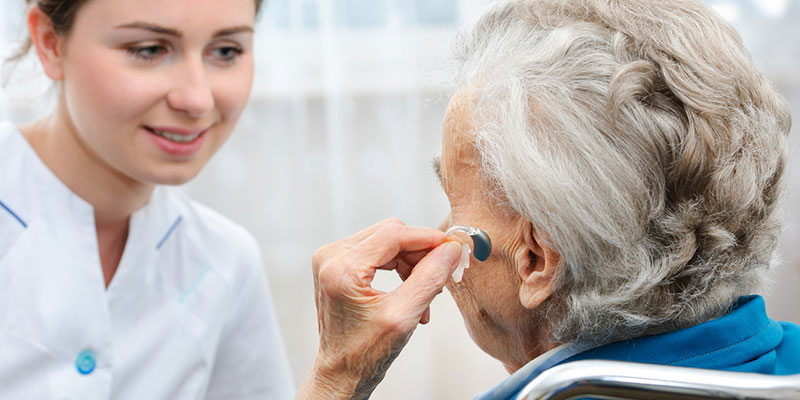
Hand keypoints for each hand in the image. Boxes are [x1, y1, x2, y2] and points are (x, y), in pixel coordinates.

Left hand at [297, 218, 462, 399]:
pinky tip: (410, 290)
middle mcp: (331, 257)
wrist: (342, 372)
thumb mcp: (403, 317)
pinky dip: (398, 267)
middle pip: (390, 234)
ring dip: (411, 262)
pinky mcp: (337, 265)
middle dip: (420, 253)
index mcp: (341, 269)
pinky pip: (377, 252)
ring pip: (386, 241)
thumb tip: (450, 251)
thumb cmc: (363, 354)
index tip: (451, 248)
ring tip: (425, 293)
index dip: (427, 238)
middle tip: (439, 277)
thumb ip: (429, 279)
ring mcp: (332, 259)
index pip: (393, 234)